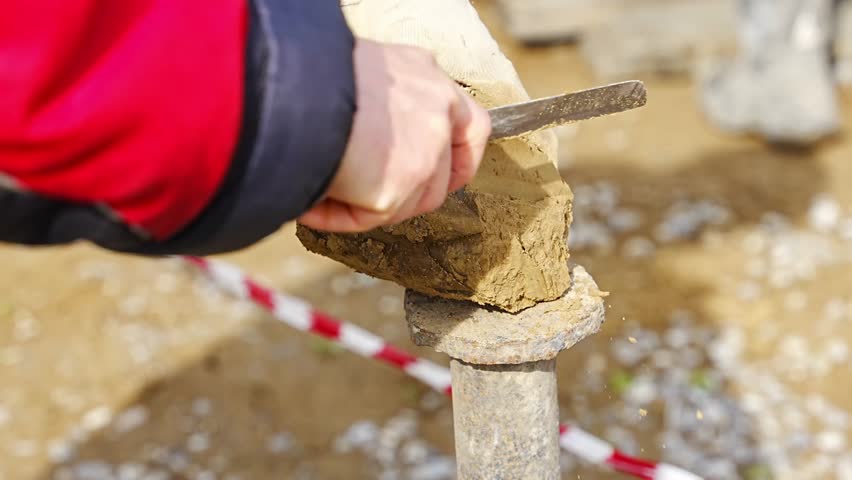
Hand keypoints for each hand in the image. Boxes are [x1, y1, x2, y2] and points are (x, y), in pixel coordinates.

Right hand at [298, 39, 490, 232]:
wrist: (286, 85)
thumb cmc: (302, 73)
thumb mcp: (350, 73)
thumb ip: (373, 105)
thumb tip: (359, 143)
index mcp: (423, 72)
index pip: (468, 123)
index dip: (460, 157)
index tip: (445, 175)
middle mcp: (435, 107)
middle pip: (444, 173)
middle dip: (411, 194)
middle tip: (370, 199)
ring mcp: (426, 149)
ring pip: (411, 201)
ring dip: (369, 204)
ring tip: (321, 189)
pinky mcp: (401, 184)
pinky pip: (370, 217)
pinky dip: (337, 216)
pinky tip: (309, 199)